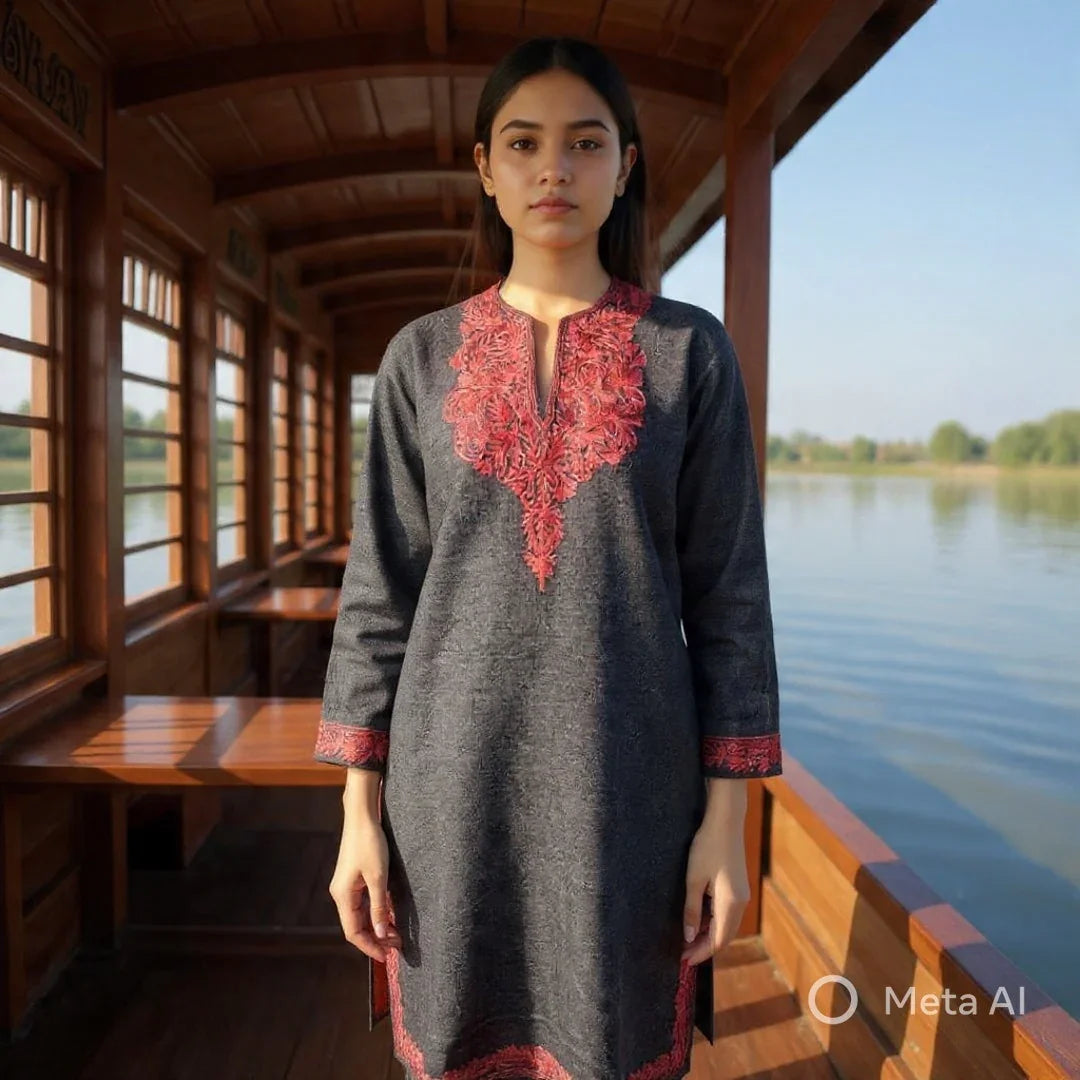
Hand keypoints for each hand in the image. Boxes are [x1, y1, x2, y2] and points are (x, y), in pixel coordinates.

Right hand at [328, 815, 401, 961]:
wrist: (362, 817)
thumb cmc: (369, 843)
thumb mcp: (378, 877)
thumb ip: (379, 906)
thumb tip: (379, 933)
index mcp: (343, 895)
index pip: (353, 932)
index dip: (369, 947)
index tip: (386, 957)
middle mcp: (341, 893)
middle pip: (356, 925)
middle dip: (375, 938)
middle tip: (397, 945)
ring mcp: (347, 886)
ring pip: (360, 915)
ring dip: (376, 926)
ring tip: (395, 933)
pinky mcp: (354, 878)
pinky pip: (363, 902)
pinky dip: (375, 912)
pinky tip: (389, 915)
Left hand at [680, 818, 750, 963]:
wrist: (725, 821)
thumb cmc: (707, 847)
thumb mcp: (694, 880)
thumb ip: (692, 910)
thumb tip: (689, 937)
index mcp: (731, 904)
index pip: (718, 940)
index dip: (702, 953)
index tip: (684, 961)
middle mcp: (741, 903)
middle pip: (725, 936)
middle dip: (705, 947)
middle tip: (683, 953)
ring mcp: (741, 894)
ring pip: (726, 925)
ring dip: (709, 934)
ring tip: (688, 939)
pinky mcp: (738, 886)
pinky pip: (727, 912)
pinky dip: (714, 921)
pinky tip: (699, 919)